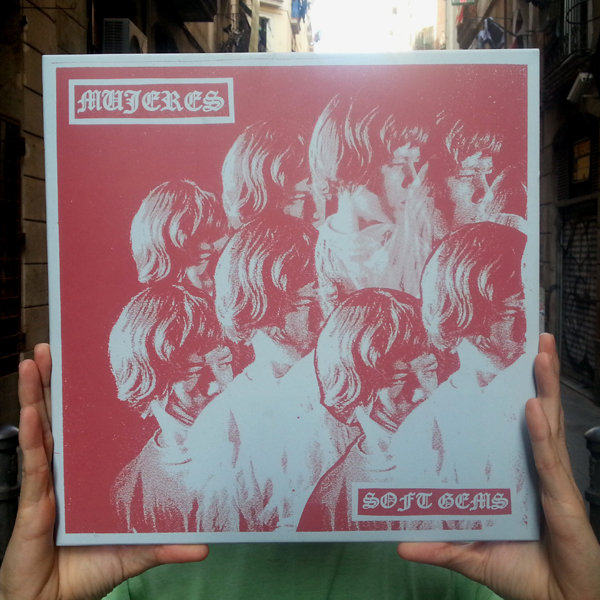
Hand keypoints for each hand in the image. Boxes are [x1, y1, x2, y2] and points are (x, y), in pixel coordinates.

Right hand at [0, 344, 208, 599]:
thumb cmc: (90, 572)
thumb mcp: (134, 551)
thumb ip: (165, 543)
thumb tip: (206, 545)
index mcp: (85, 474)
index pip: (83, 428)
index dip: (81, 399)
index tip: (87, 368)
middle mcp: (63, 472)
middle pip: (57, 419)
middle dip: (52, 383)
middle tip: (51, 348)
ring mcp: (46, 484)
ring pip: (39, 431)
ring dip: (34, 395)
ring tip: (32, 361)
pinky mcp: (34, 501)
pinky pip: (33, 464)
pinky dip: (30, 437)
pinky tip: (30, 413)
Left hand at [397, 333, 599, 599]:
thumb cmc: (525, 574)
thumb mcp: (475, 554)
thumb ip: (441, 544)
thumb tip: (401, 544)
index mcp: (521, 475)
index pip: (519, 427)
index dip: (518, 393)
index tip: (507, 361)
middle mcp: (539, 471)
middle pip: (539, 413)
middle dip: (539, 376)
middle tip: (534, 340)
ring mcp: (553, 482)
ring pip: (550, 425)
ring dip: (545, 387)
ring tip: (540, 353)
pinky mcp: (563, 501)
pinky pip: (548, 462)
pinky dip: (542, 433)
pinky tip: (533, 406)